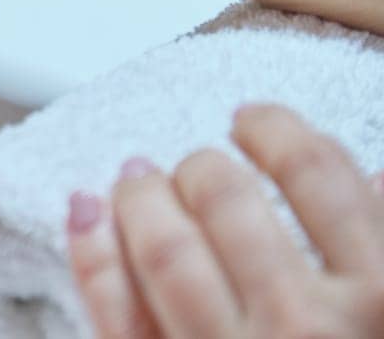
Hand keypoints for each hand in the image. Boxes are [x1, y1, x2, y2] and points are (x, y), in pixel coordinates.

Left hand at [67, 104, 383, 337]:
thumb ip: (382, 244)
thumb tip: (362, 179)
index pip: (320, 176)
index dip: (277, 132)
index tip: (253, 122)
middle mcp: (309, 329)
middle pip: (225, 199)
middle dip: (198, 168)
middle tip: (193, 166)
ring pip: (164, 247)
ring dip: (139, 198)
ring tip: (137, 181)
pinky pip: (115, 310)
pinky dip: (90, 250)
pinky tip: (85, 212)